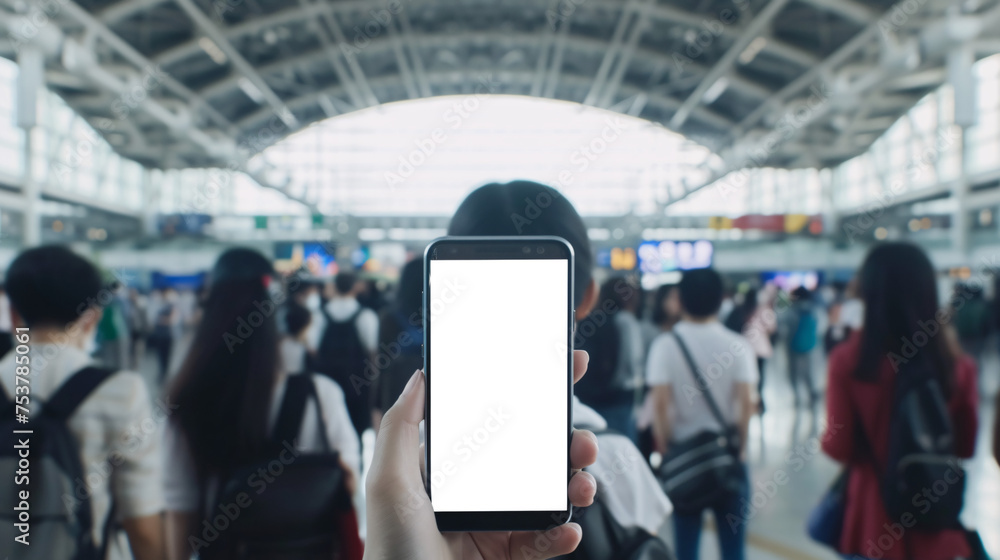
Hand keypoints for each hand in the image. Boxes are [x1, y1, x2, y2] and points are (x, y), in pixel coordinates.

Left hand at [364, 351, 597, 559]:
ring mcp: (498, 525)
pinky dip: (563, 534)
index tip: (566, 369)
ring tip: (582, 485)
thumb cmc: (391, 548)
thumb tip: (420, 376)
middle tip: (583, 442)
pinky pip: (546, 541)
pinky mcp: (510, 557)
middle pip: (535, 458)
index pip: (497, 422)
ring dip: (575, 485)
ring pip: (550, 496)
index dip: (534, 396)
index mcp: (453, 467)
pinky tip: (568, 530)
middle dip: (568, 445)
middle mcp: (479, 492)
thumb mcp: (389, 481)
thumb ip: (401, 426)